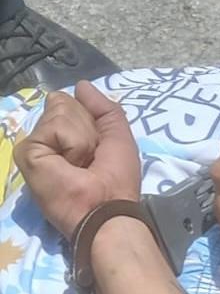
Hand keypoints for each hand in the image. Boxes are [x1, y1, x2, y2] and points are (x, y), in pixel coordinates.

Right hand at [13, 82, 141, 237]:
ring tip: (82, 164)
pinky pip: (53, 128)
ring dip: (82, 139)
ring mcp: (36, 147)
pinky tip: (70, 165)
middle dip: (88, 129)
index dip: (90, 121)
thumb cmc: (117, 180)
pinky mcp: (28, 153)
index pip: (71, 106)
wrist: (105, 208)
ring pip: (58, 114)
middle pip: (64, 106)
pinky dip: (72, 143)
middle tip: (91, 159)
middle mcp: (48, 142)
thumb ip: (104, 110)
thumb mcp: (118, 137)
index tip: (98, 147)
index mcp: (67, 140)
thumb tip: (81, 86)